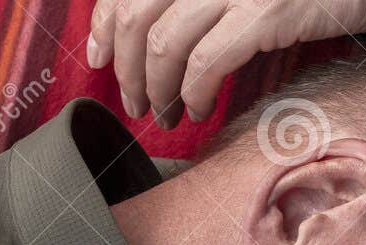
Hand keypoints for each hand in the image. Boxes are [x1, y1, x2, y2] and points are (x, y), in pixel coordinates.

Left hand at [87, 0, 365, 125]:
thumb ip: (209, 0)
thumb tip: (160, 40)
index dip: (105, 23)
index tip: (99, 56)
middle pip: (136, 15)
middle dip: (125, 67)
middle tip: (135, 100)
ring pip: (163, 44)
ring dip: (156, 89)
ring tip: (166, 113)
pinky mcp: (266, 12)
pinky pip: (206, 61)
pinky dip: (195, 91)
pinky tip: (200, 108)